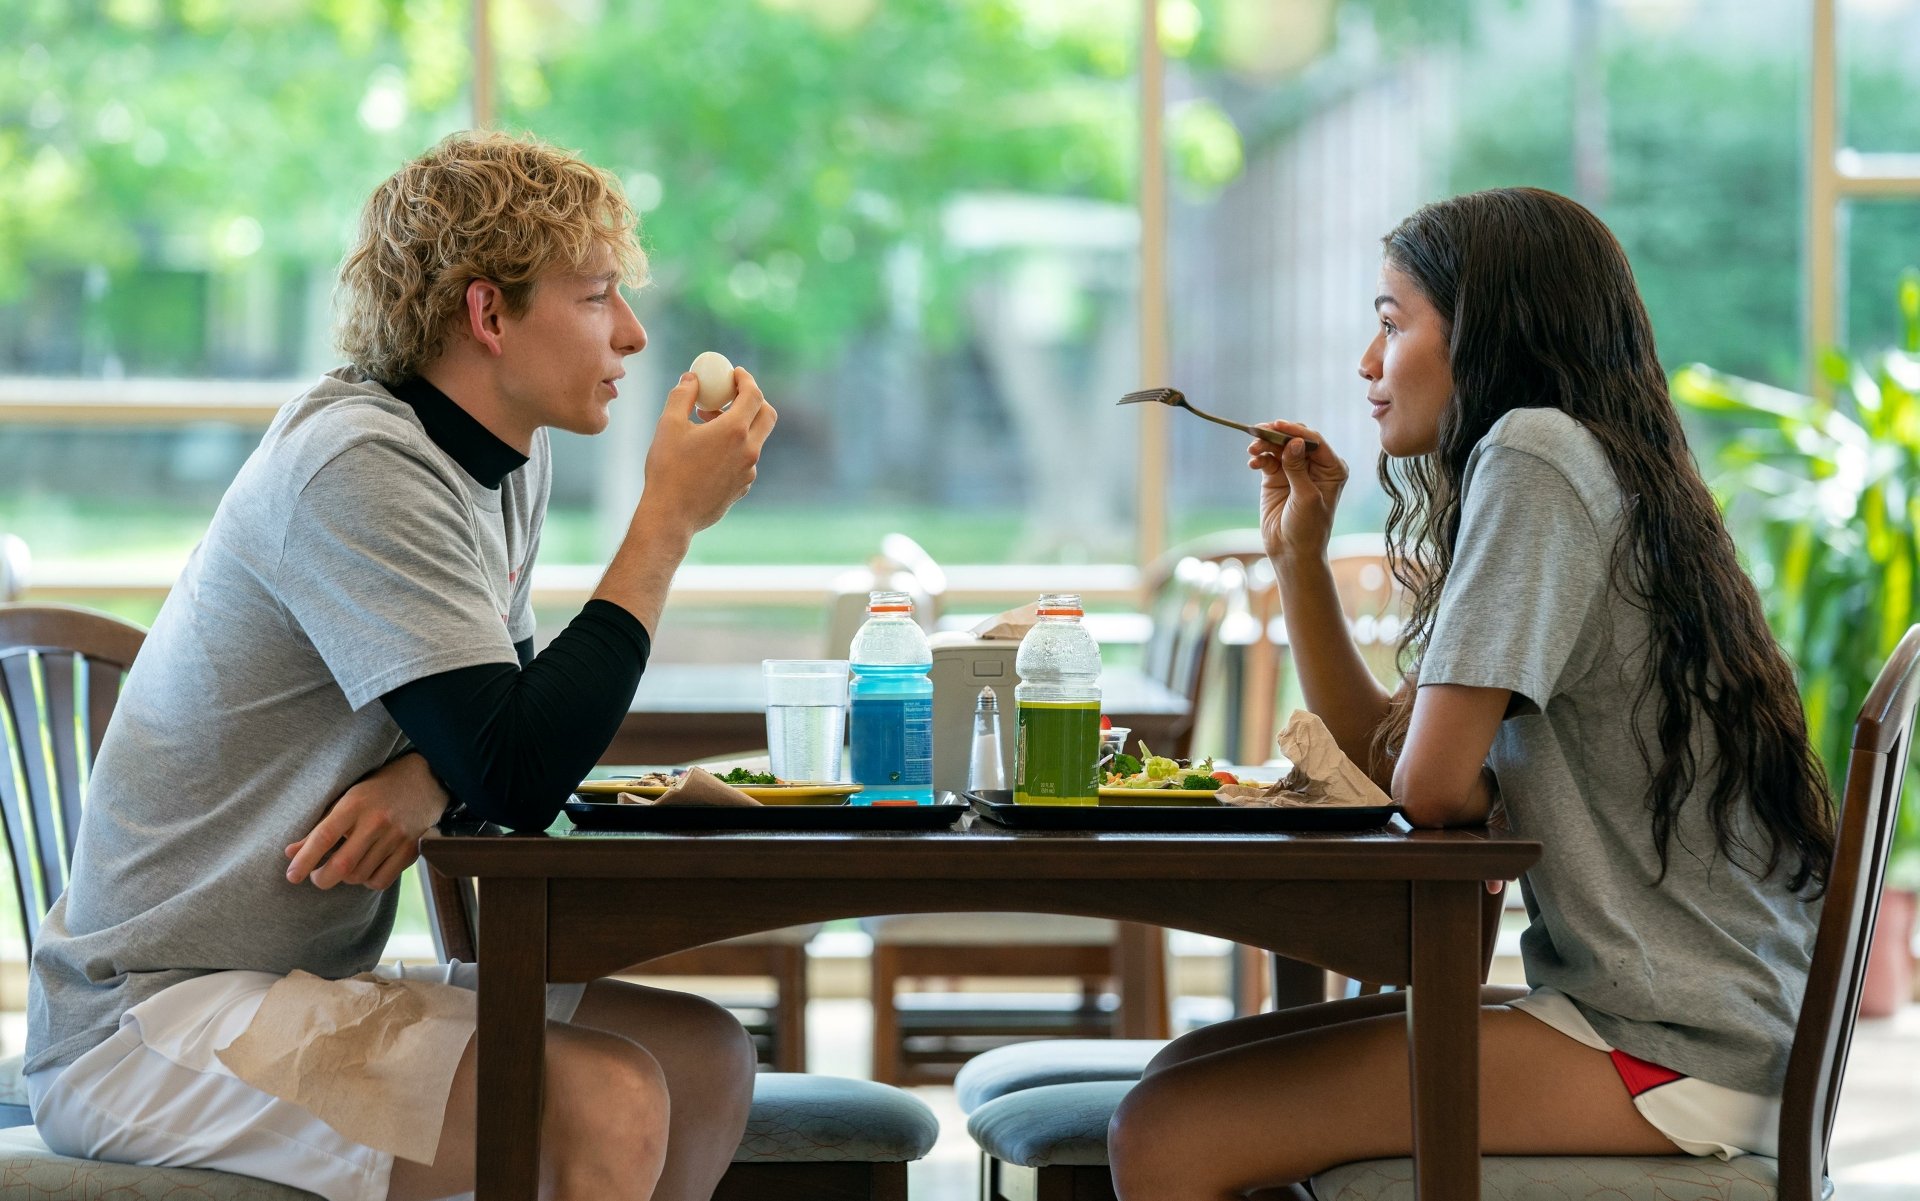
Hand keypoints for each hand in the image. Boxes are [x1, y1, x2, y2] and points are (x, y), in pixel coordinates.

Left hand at [285, 752, 448, 890]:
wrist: (424, 780)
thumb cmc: (377, 790)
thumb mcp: (346, 800)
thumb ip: (320, 827)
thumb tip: (290, 852)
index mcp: (355, 804)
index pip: (324, 836)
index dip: (305, 859)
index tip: (291, 876)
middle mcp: (377, 820)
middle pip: (343, 864)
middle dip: (322, 878)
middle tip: (317, 877)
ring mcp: (397, 836)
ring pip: (360, 875)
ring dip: (346, 878)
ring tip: (345, 867)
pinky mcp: (411, 849)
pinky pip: (382, 880)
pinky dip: (368, 881)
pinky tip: (366, 869)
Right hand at [640, 367, 777, 535]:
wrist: (671, 515)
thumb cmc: (667, 468)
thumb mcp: (669, 424)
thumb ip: (683, 395)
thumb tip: (692, 378)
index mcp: (734, 430)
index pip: (754, 394)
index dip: (746, 379)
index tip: (734, 374)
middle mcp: (749, 450)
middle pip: (767, 415)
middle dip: (753, 400)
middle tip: (731, 395)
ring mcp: (749, 471)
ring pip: (755, 439)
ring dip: (739, 425)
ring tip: (707, 424)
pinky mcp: (743, 487)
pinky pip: (746, 460)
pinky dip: (735, 448)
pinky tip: (709, 452)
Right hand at [1248, 420, 1347, 565]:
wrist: (1291, 551)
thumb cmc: (1308, 528)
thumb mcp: (1306, 497)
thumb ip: (1298, 468)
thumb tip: (1293, 441)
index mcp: (1332, 468)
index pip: (1314, 441)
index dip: (1295, 431)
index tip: (1277, 425)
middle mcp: (1315, 466)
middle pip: (1294, 439)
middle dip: (1277, 435)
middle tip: (1260, 433)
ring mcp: (1294, 470)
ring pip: (1278, 447)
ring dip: (1265, 445)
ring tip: (1252, 450)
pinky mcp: (1277, 478)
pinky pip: (1267, 460)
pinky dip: (1259, 458)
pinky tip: (1253, 463)